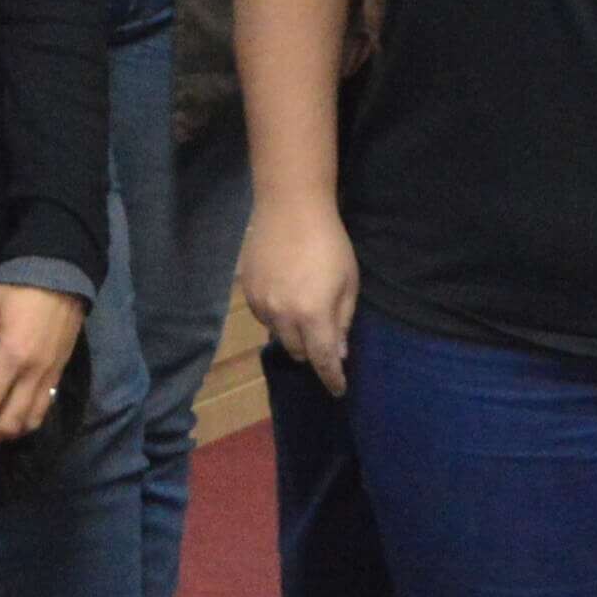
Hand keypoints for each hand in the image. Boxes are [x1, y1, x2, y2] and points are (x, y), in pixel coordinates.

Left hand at [0, 283, 88, 446]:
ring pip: (30, 422)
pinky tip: (12, 414)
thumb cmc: (17, 287)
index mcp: (12, 357)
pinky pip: (43, 409)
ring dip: (8, 432)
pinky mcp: (59, 373)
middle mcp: (34, 375)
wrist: (61, 273)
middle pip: (10, 424)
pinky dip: (26, 420)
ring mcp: (50, 376)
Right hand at [239, 197, 361, 395]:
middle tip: (324, 335)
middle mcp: (284, 317)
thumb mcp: (348, 281)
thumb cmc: (329, 242)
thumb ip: (343, 320)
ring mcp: (262, 305)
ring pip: (280, 336)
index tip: (339, 390)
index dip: (333, 379)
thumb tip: (338, 352)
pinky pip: (265, 318)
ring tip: (304, 308)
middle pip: (299, 353)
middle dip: (313, 351)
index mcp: (314, 316)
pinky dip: (277, 316)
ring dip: (294, 333)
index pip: (324, 361)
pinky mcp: (248, 292)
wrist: (290, 206)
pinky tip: (286, 293)